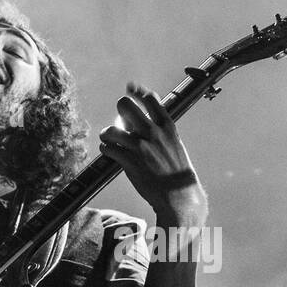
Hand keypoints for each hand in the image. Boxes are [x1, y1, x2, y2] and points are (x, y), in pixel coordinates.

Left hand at [99, 83, 206, 217]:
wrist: (179, 195)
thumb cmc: (176, 170)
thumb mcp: (174, 144)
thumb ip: (159, 130)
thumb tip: (140, 119)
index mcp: (167, 127)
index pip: (150, 99)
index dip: (137, 93)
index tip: (130, 91)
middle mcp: (153, 133)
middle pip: (125, 105)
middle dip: (120, 110)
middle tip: (120, 119)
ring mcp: (141, 148)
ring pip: (111, 129)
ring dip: (106, 133)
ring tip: (108, 139)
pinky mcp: (130, 163)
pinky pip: (108, 149)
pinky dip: (106, 149)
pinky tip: (110, 152)